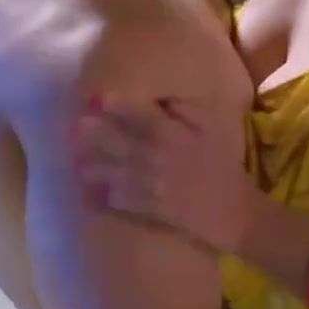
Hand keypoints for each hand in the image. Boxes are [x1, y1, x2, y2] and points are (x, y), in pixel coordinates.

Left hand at [74, 94, 253, 253]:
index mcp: (174, 134)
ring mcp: (152, 184)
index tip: (96, 97)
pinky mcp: (151, 207)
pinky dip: (107, 195)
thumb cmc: (224, 163)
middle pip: (120, 142)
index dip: (117, 105)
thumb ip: (186, 109)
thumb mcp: (212, 127)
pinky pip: (122, 200)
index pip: (141, 115)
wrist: (233, 210)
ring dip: (94, 166)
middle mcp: (158, 156)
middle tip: (75, 127)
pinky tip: (93, 191)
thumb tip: (160, 98)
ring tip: (77, 160)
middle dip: (95, 134)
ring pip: (115, 172)